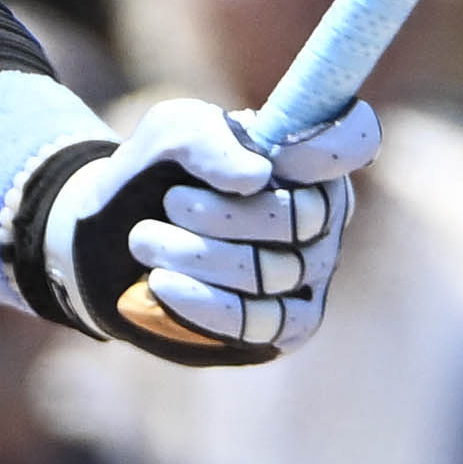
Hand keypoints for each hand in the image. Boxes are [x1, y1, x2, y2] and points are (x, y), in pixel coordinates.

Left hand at [13, 95, 377, 361]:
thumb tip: (257, 176)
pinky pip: (263, 322)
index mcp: (308, 159)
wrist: (109, 237)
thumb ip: (208, 137)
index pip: (354, 141)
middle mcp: (322, 219)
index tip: (273, 155)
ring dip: (200, 253)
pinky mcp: (282, 329)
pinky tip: (162, 283)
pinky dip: (208, 303)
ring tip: (145, 238)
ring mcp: (308, 277)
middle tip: (172, 201)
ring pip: (276, 271)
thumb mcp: (170, 135)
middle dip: (229, 211)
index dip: (326, 145)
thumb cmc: (155, 176)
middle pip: (307, 216)